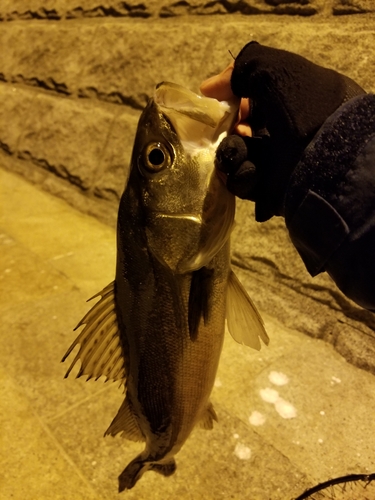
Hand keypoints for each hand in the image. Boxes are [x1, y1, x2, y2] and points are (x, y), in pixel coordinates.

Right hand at [200, 42, 364, 221]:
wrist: (325, 157)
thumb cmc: (304, 108)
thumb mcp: (274, 70)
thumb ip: (240, 70)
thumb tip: (209, 88)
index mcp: (293, 104)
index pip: (253, 101)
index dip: (235, 101)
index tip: (225, 102)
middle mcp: (286, 133)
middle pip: (240, 131)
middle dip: (228, 128)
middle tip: (234, 128)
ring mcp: (278, 165)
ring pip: (237, 157)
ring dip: (231, 151)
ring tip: (239, 149)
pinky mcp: (269, 191)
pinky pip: (241, 182)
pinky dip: (238, 175)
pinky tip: (246, 167)